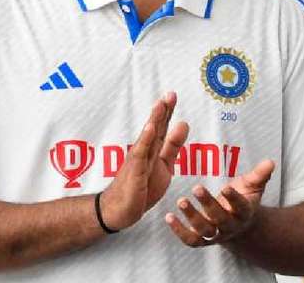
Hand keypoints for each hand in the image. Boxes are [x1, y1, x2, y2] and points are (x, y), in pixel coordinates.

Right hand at [99, 92, 189, 230]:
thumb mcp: (164, 165)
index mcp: (152, 149)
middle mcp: (144, 151)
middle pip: (155, 128)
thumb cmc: (141, 186)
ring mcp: (138, 161)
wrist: (120, 210)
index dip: (167, 111)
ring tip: (160, 105)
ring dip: (154, 121)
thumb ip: (173, 145)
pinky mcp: (134, 172)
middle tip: (170, 94)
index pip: (162, 127)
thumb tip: (184, 123)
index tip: (172, 95)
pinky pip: (140, 155)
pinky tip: (150, 129)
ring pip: (147, 138)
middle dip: (162, 111)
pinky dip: (145, 141)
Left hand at [165, 159, 274, 246]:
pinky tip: (169, 217)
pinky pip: (191, 240)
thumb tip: (270, 162)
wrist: (240, 226)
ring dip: (191, 218)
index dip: (233, 199)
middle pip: (220, 219)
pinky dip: (179, 231)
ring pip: (204, 231)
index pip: (240, 207)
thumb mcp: (253, 186)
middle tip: (197, 188)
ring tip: (181, 201)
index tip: (226, 187)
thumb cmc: (244, 199)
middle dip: (208, 204)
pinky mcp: (202, 239)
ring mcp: (216, 235)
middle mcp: (230, 226)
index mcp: (244, 212)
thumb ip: (260, 174)